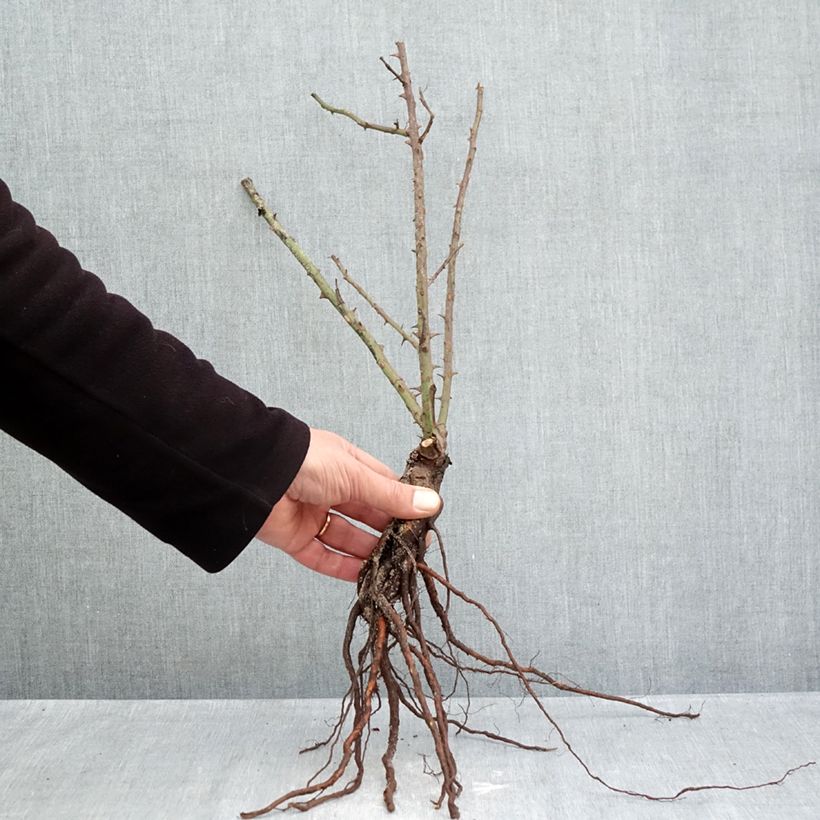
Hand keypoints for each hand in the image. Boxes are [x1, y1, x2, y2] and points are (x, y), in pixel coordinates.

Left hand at [255, 428, 441, 580]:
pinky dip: (342, 568)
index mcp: (347, 466)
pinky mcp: (295, 538)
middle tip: (414, 551)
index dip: (404, 504)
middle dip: (390, 532)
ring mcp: (313, 514)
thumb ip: (392, 496)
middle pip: (367, 515)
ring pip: (347, 539)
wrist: (254, 475)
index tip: (426, 522)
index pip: (384, 487)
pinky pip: (322, 557)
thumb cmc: (307, 462)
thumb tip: (431, 505)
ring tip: (394, 568)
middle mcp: (331, 490)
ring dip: (369, 553)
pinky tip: (364, 578)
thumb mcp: (356, 476)